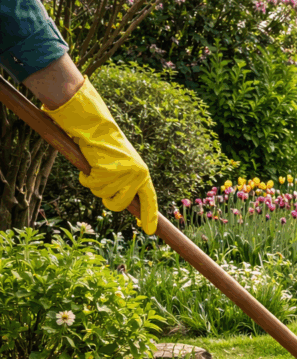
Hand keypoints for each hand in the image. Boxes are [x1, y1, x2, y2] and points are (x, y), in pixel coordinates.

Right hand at [43, 77, 157, 233]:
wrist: (96, 128)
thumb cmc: (108, 148)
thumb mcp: (125, 166)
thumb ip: (129, 183)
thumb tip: (128, 205)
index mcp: (143, 174)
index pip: (149, 200)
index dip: (149, 217)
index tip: (149, 231)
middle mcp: (137, 175)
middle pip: (119, 205)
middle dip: (107, 199)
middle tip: (102, 185)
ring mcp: (122, 174)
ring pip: (102, 195)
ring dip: (94, 185)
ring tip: (97, 168)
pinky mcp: (107, 171)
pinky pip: (91, 185)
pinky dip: (85, 177)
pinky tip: (89, 164)